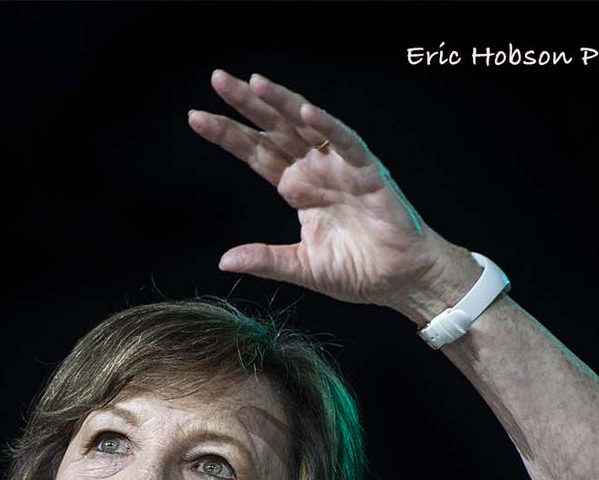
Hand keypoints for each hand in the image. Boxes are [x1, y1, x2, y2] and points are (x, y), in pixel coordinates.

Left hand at [188, 69, 473, 312]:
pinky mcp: (368, 173)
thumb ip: (266, 259)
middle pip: (275, 130)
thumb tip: (224, 261)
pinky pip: (346, 143)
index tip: (196, 118)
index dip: (228, 136)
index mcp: (298, 189)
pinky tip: (306, 110)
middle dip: (246, 105)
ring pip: (306, 126)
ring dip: (282, 102)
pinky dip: (328, 126)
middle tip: (217, 80)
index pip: (256, 154)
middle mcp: (316, 170)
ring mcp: (341, 167)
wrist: (402, 281)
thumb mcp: (303, 267)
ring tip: (253, 83)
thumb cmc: (359, 271)